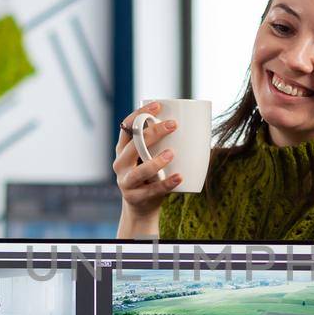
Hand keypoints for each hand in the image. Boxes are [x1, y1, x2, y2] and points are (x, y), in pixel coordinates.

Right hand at [113, 102, 182, 228]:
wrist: (141, 208)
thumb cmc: (150, 176)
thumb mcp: (148, 158)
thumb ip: (158, 144)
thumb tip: (193, 122)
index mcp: (122, 149)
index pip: (126, 127)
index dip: (140, 114)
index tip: (158, 106)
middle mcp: (120, 164)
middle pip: (133, 145)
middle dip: (152, 133)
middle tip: (173, 125)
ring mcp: (126, 182)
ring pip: (138, 171)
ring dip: (155, 161)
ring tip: (171, 153)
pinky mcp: (136, 198)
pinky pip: (152, 190)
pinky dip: (167, 184)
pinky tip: (179, 178)